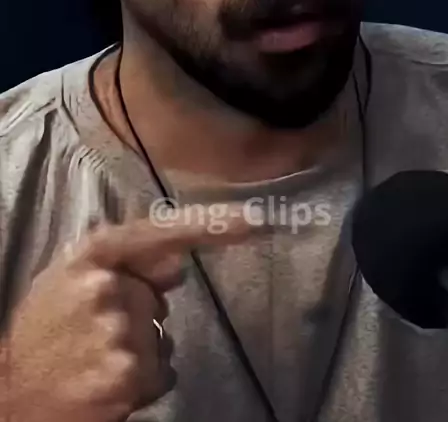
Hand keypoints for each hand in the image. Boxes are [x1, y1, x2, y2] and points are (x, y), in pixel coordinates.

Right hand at [4, 209, 250, 421]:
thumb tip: (178, 265)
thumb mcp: (68, 278)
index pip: (162, 232)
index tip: (257, 220)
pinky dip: (141, 383)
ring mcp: (120, 334)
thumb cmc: (41, 331)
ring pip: (162, 337)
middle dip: (138, 313)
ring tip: (93, 360)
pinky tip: (103, 384)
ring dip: (138, 351)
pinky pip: (161, 373)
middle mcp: (109, 288)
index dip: (213, 225)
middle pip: (159, 297)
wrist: (8, 395)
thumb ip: (123, 262)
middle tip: (93, 333)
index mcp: (93, 256)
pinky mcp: (128, 378)